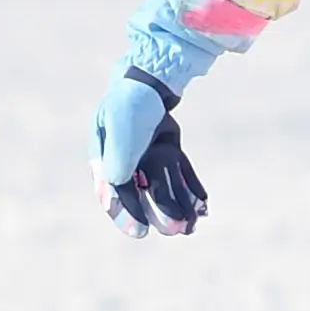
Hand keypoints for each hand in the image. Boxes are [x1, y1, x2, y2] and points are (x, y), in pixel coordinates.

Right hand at [93, 66, 207, 237]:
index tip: (141, 232)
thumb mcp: (122, 129)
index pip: (115, 194)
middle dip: (160, 214)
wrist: (153, 77)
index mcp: (105, 159)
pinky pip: (180, 174)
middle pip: (143, 195)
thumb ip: (118, 157)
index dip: (126, 215)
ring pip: (165, 187)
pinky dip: (191, 189)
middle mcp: (126, 162)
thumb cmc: (132, 103)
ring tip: (194, 225)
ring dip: (178, 206)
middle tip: (176, 231)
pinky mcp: (167, 150)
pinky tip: (204, 206)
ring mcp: (148, 157)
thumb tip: (115, 188)